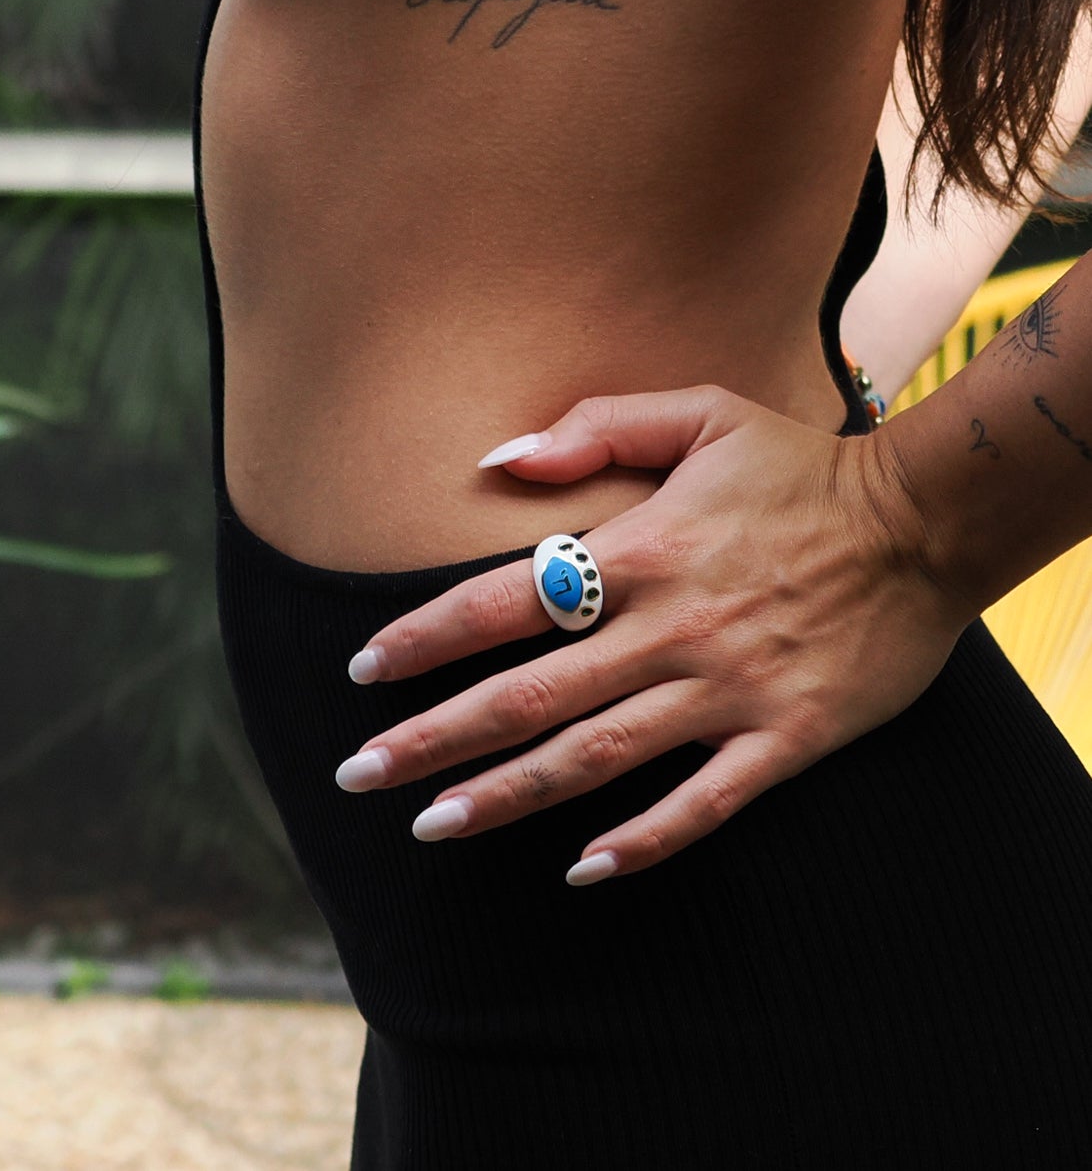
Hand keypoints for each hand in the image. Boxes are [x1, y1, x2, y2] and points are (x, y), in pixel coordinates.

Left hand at [334, 385, 971, 885]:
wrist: (923, 522)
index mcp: (641, 549)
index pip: (503, 602)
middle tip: (358, 774)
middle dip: (434, 739)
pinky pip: (705, 802)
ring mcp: (727, 688)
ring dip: (508, 796)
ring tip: (432, 825)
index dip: (424, 638)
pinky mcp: (785, 734)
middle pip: (529, 694)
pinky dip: (645, 839)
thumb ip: (592, 428)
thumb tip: (493, 457)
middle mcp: (671, 627)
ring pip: (596, 756)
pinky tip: (584, 868)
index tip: (363, 669)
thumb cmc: (800, 464)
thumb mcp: (699, 412)